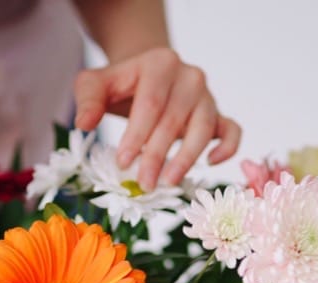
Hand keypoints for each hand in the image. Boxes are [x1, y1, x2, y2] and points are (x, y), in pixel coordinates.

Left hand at [73, 47, 241, 190]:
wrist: (148, 76)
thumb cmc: (121, 85)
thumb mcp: (96, 83)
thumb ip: (88, 99)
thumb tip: (84, 123)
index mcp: (160, 64)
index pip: (150, 104)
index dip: (137, 135)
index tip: (123, 163)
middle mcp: (190, 77)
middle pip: (174, 120)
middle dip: (157, 155)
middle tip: (143, 184)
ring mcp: (207, 96)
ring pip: (204, 128)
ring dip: (187, 158)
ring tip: (168, 182)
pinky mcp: (219, 114)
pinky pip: (233, 131)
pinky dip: (227, 148)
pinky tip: (210, 164)